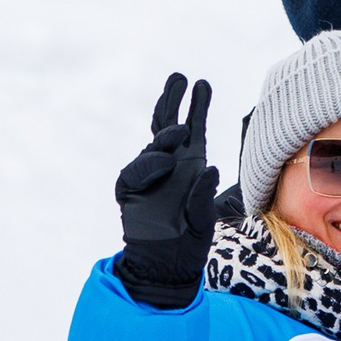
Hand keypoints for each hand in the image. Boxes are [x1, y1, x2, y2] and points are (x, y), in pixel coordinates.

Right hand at [114, 74, 218, 308]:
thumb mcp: (207, 215)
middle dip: (173, 100)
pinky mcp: (130, 189)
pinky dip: (152, 164)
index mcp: (190, 163)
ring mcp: (147, 174)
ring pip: (153, 143)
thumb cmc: (191, 238)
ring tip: (183, 128)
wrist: (167, 262)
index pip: (192, 128)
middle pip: (166, 124)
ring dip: (167, 132)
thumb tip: (210, 167)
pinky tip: (167, 163)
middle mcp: (169, 163)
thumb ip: (206, 194)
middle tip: (180, 78)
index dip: (196, 106)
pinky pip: (137, 171)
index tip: (202, 84)